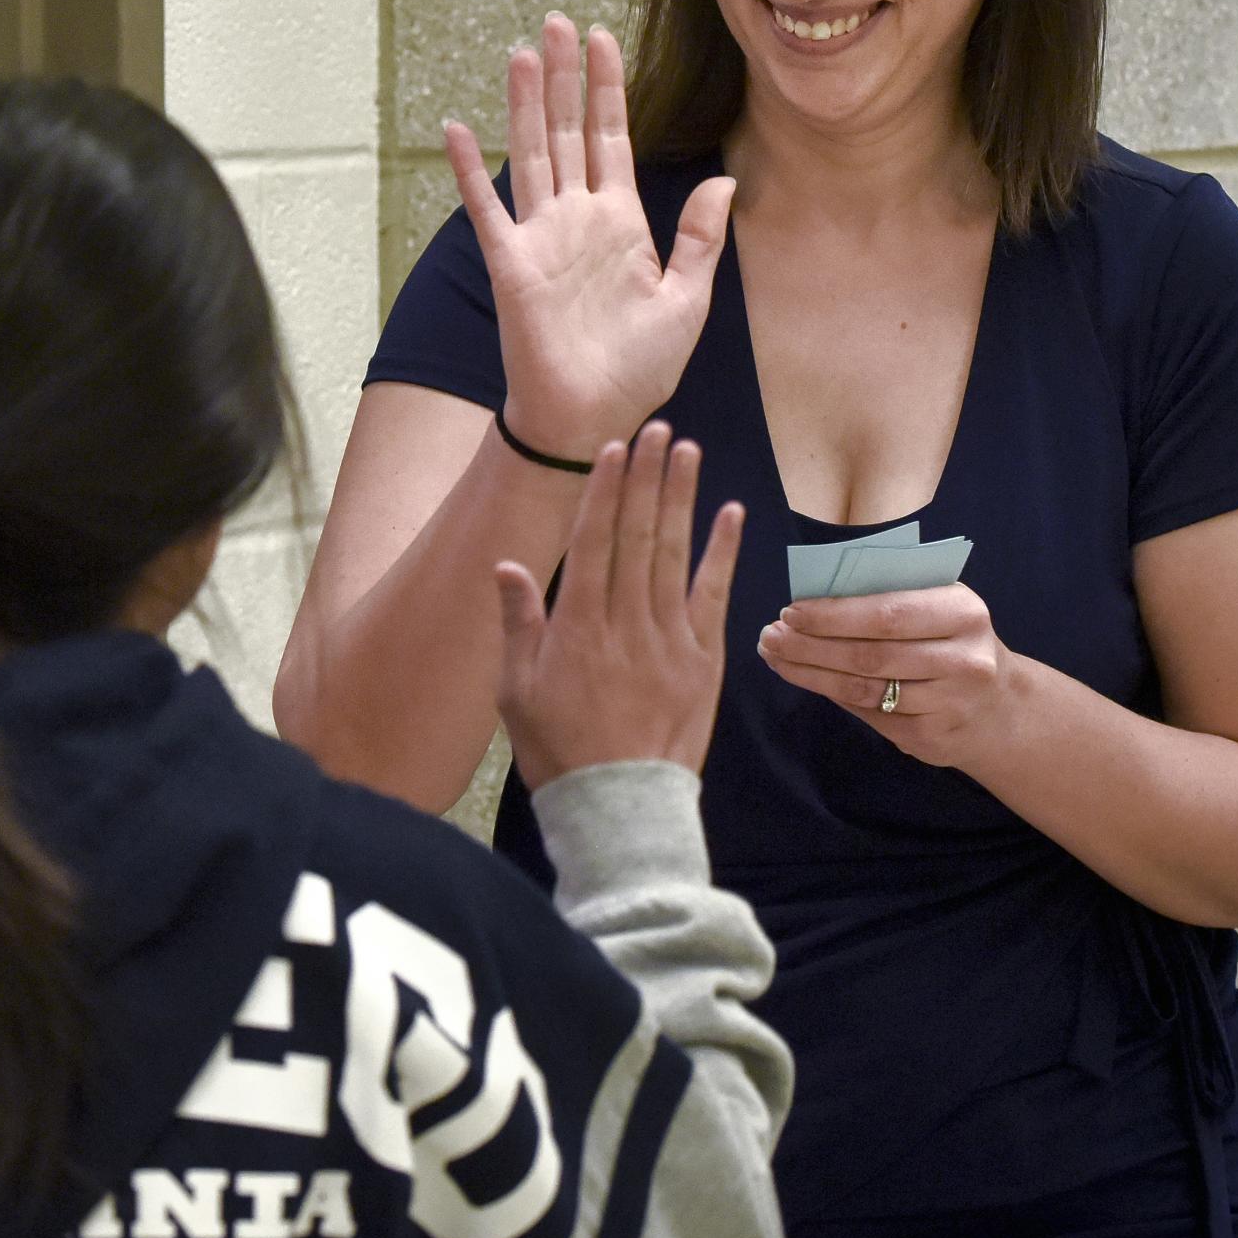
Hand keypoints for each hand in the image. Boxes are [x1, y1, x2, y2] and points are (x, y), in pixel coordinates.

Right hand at [446, 15, 734, 454]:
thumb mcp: (688, 298)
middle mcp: (577, 219)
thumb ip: (699, 238)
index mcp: (621, 222)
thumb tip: (723, 181)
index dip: (607, 88)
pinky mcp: (512, 266)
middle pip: (568, 131)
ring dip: (526, 104)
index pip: (612, 138)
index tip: (603, 36)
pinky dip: (471, 170)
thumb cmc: (639, 367)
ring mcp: (541, 238)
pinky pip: (488, 209)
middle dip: (565, 76)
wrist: (595, 416)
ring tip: (522, 52)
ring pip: (532, 154)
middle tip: (556, 20)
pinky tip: (457, 128)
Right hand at [495, 422, 744, 782]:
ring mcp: (669, 642)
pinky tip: (730, 513)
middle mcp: (625, 625)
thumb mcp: (515, 690)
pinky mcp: (703, 662)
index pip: (593, 543)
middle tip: (657, 429)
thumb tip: (507, 565)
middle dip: (646, 478)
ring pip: (675, 556)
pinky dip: (723, 553)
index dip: (605, 492)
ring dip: (681, 499)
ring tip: (688, 451)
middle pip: (638, 536)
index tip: (615, 449)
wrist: (618, 808)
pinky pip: (714, 597)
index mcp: (577, 629)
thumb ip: (517, 623)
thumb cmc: (558, 750)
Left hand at [755, 585, 1014, 767]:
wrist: (998, 708)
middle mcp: (963, 660)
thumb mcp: (939, 606)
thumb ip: (889, 597)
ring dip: (810, 672)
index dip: (833, 614)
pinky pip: (870, 715)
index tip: (790, 611)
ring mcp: (950, 703)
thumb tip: (811, 600)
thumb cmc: (951, 641)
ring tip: (775, 655)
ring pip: (864, 688)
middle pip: (870, 654)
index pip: (887, 612)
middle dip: (810, 645)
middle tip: (769, 636)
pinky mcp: (932, 738)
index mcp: (962, 613)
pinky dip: (831, 695)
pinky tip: (805, 679)